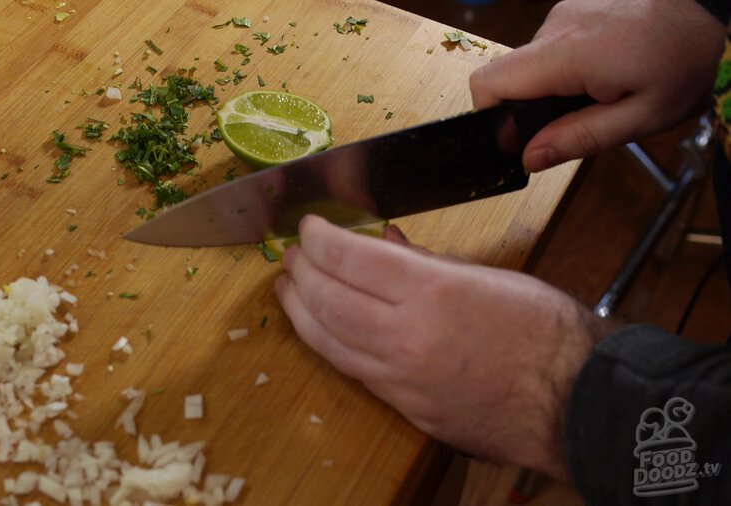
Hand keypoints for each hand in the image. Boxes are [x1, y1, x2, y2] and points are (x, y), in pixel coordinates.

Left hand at [274, 216, 614, 479]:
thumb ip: (425, 261)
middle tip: (291, 256)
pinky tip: (321, 329)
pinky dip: (330, 345)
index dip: (319, 239)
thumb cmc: (546, 332)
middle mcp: (408, 337)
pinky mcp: (407, 409)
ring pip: (329, 343)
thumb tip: (382, 243)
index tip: (308, 228)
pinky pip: (354, 372)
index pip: (350, 259)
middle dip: (301, 272)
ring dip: (300, 312)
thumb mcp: (488, 277)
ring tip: (288, 290)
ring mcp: (403, 380)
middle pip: (328, 300)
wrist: (576, 403)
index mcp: (433, 293)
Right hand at [469, 0, 724, 171]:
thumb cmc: (686, 65)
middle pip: (510, 76)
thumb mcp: (639, 118)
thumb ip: (578, 138)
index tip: (521, 140)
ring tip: (602, 91)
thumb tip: (528, 158)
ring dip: (554, 86)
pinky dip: (568, 65)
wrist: (718, 12)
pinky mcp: (576, 6)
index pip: (489, 83)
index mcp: (567, 54)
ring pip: (533, 62)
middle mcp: (556, 26)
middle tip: (577, 120)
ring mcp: (566, 11)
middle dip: (530, 106)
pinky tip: (606, 70)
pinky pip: (553, 45)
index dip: (493, 117)